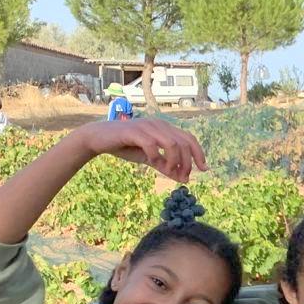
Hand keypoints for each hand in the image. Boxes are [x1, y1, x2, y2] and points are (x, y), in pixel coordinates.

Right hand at [78, 118, 207, 182]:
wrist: (99, 139)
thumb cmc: (126, 146)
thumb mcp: (150, 158)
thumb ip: (166, 166)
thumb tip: (184, 179)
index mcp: (165, 128)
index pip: (189, 138)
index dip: (199, 154)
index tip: (204, 169)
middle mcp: (159, 124)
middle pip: (184, 143)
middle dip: (187, 162)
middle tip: (183, 176)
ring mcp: (147, 126)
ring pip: (171, 143)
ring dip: (173, 160)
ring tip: (168, 171)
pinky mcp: (134, 131)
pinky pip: (152, 144)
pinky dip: (156, 156)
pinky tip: (152, 163)